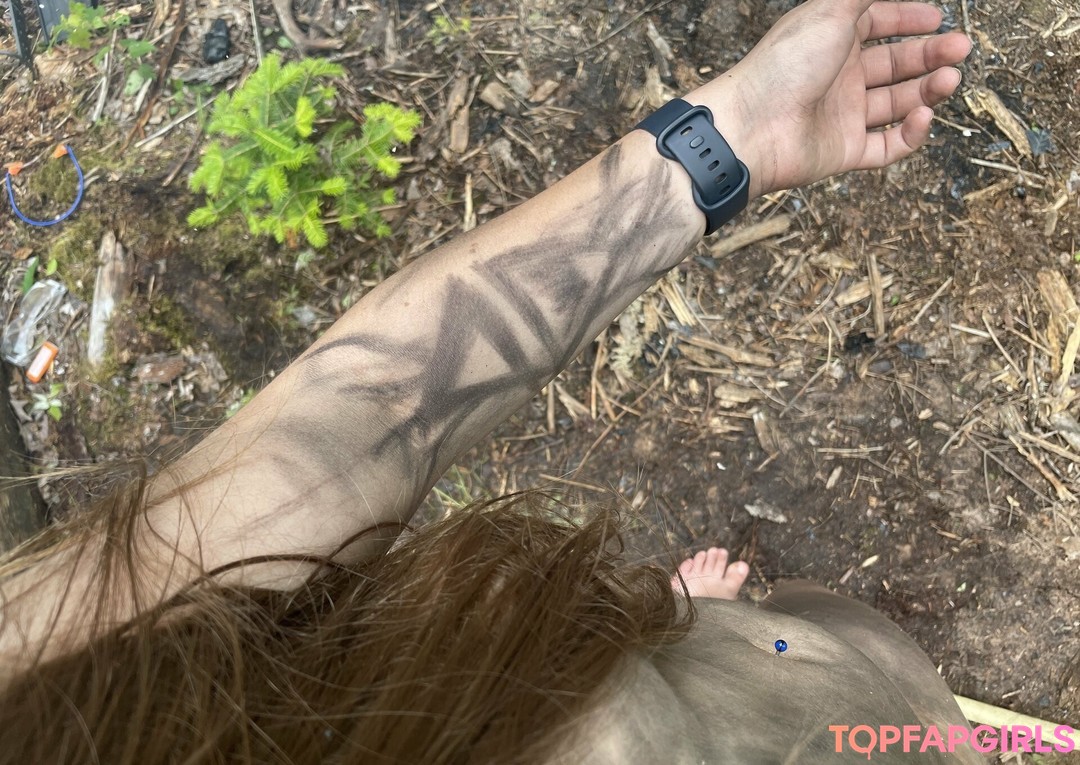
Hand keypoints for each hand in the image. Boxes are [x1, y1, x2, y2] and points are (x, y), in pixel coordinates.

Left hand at [686, 0, 971, 197]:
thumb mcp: (830, 10)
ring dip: (928, 90)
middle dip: (930, 55)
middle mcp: (838, 76)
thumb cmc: (784, 65)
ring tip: (951, 79)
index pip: (877, 24)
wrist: (751, 127)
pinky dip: (911, 134)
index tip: (937, 18)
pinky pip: (888, 145)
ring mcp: (842, 115)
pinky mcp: (845, 151)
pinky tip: (923, 115)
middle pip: (895, 64)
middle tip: (961, 48)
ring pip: (897, 103)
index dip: (907, 19)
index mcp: (831, 40)